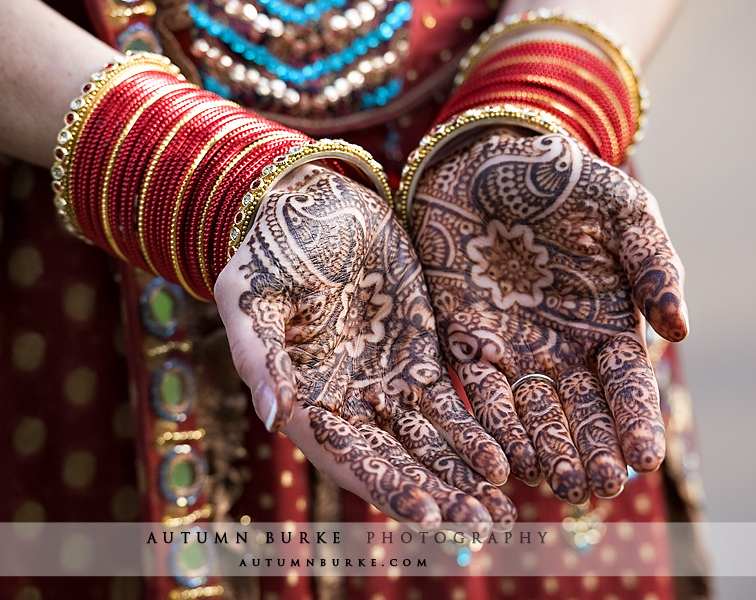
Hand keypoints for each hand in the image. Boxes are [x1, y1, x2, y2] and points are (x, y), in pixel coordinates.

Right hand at [216, 165, 515, 528]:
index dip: (386, 486)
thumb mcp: (251, 299)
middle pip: (397, 461)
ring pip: (430, 443)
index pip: (347, 458)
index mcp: (306, 401)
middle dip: (437, 494)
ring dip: (463, 477)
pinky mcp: (421, 357)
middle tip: (480, 525)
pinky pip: (452, 403)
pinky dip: (476, 432)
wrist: (312, 206)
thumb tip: (273, 418)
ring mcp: (388, 383)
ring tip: (501, 509)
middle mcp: (350, 404)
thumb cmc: (268, 252)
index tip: (427, 512)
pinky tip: (504, 461)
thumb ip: (259, 358)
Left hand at [411, 129, 687, 503]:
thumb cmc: (562, 179)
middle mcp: (561, 349)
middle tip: (595, 487)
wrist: (485, 158)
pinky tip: (499, 452)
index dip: (636, 422)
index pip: (626, 386)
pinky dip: (488, 421)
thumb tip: (680, 329)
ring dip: (541, 448)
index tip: (644, 457)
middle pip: (579, 412)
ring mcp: (512, 349)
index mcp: (607, 325)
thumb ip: (654, 264)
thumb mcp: (622, 211)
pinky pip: (477, 388)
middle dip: (589, 451)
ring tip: (552, 481)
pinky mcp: (464, 339)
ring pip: (531, 413)